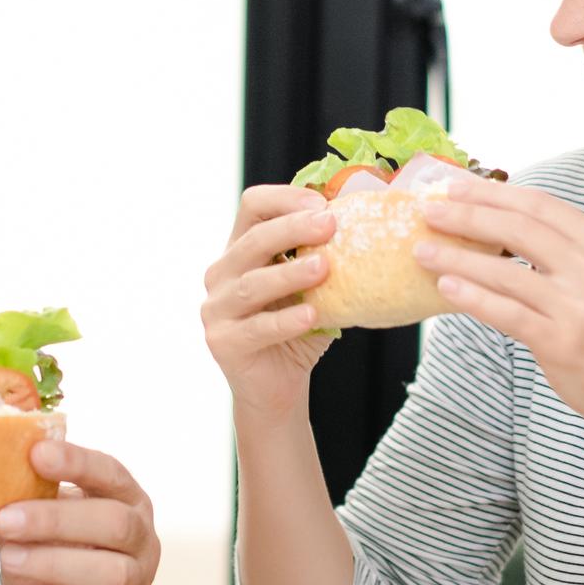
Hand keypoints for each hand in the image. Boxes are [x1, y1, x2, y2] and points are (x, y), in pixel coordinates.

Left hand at [0, 440, 160, 584]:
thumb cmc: (42, 553)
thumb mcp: (30, 521)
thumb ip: (25, 497)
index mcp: (124, 498)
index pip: (110, 473)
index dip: (77, 462)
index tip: (36, 454)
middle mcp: (142, 536)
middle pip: (115, 522)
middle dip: (56, 520)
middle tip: (5, 520)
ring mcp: (142, 580)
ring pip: (113, 571)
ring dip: (54, 563)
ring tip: (9, 559)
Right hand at [200, 184, 338, 420]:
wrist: (277, 386)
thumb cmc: (299, 327)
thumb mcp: (312, 285)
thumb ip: (323, 254)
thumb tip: (367, 219)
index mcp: (241, 249)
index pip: (253, 206)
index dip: (285, 198)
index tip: (323, 203)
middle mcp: (221, 273)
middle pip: (253, 240)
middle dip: (293, 228)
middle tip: (330, 224)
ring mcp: (216, 308)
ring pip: (253, 284)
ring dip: (290, 273)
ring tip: (324, 267)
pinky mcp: (222, 341)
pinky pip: (257, 328)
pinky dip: (286, 320)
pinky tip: (312, 315)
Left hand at [416, 178, 583, 438]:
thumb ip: (557, 251)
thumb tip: (491, 225)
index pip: (538, 205)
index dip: (492, 193)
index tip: (455, 187)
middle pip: (518, 229)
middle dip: (467, 216)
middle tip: (428, 211)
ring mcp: (578, 305)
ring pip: (504, 271)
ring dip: (456, 258)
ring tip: (422, 251)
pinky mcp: (561, 341)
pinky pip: (506, 312)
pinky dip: (471, 297)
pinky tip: (444, 288)